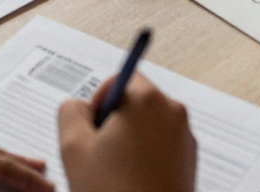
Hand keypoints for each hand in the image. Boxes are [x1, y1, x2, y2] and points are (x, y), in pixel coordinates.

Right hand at [59, 74, 196, 191]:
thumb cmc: (115, 191)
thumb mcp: (73, 148)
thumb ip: (70, 112)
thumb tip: (79, 105)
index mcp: (148, 101)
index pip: (120, 79)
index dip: (98, 102)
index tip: (91, 130)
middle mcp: (173, 113)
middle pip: (135, 103)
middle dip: (113, 124)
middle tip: (98, 156)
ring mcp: (185, 137)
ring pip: (147, 127)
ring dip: (127, 143)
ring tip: (114, 174)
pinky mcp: (189, 160)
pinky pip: (160, 147)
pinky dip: (144, 158)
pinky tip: (131, 183)